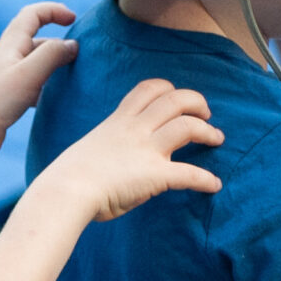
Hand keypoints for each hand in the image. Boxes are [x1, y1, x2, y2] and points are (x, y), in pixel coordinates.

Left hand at [0, 0, 76, 154]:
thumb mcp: (30, 73)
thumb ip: (53, 54)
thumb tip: (72, 45)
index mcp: (11, 44)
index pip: (32, 14)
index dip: (53, 10)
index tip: (73, 19)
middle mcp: (7, 56)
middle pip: (35, 37)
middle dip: (57, 40)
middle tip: (78, 53)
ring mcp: (6, 75)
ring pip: (35, 62)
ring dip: (53, 64)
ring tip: (71, 76)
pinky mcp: (7, 94)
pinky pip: (32, 82)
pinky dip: (46, 84)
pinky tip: (54, 98)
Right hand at [44, 78, 224, 220]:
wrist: (65, 192)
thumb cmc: (67, 177)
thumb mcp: (90, 149)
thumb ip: (111, 148)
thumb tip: (122, 161)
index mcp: (118, 121)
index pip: (148, 89)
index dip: (168, 89)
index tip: (175, 97)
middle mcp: (135, 129)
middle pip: (175, 99)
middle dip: (196, 102)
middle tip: (205, 113)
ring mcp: (147, 150)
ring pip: (188, 126)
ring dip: (208, 131)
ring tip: (216, 138)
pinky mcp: (156, 174)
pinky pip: (190, 173)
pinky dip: (206, 179)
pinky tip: (213, 185)